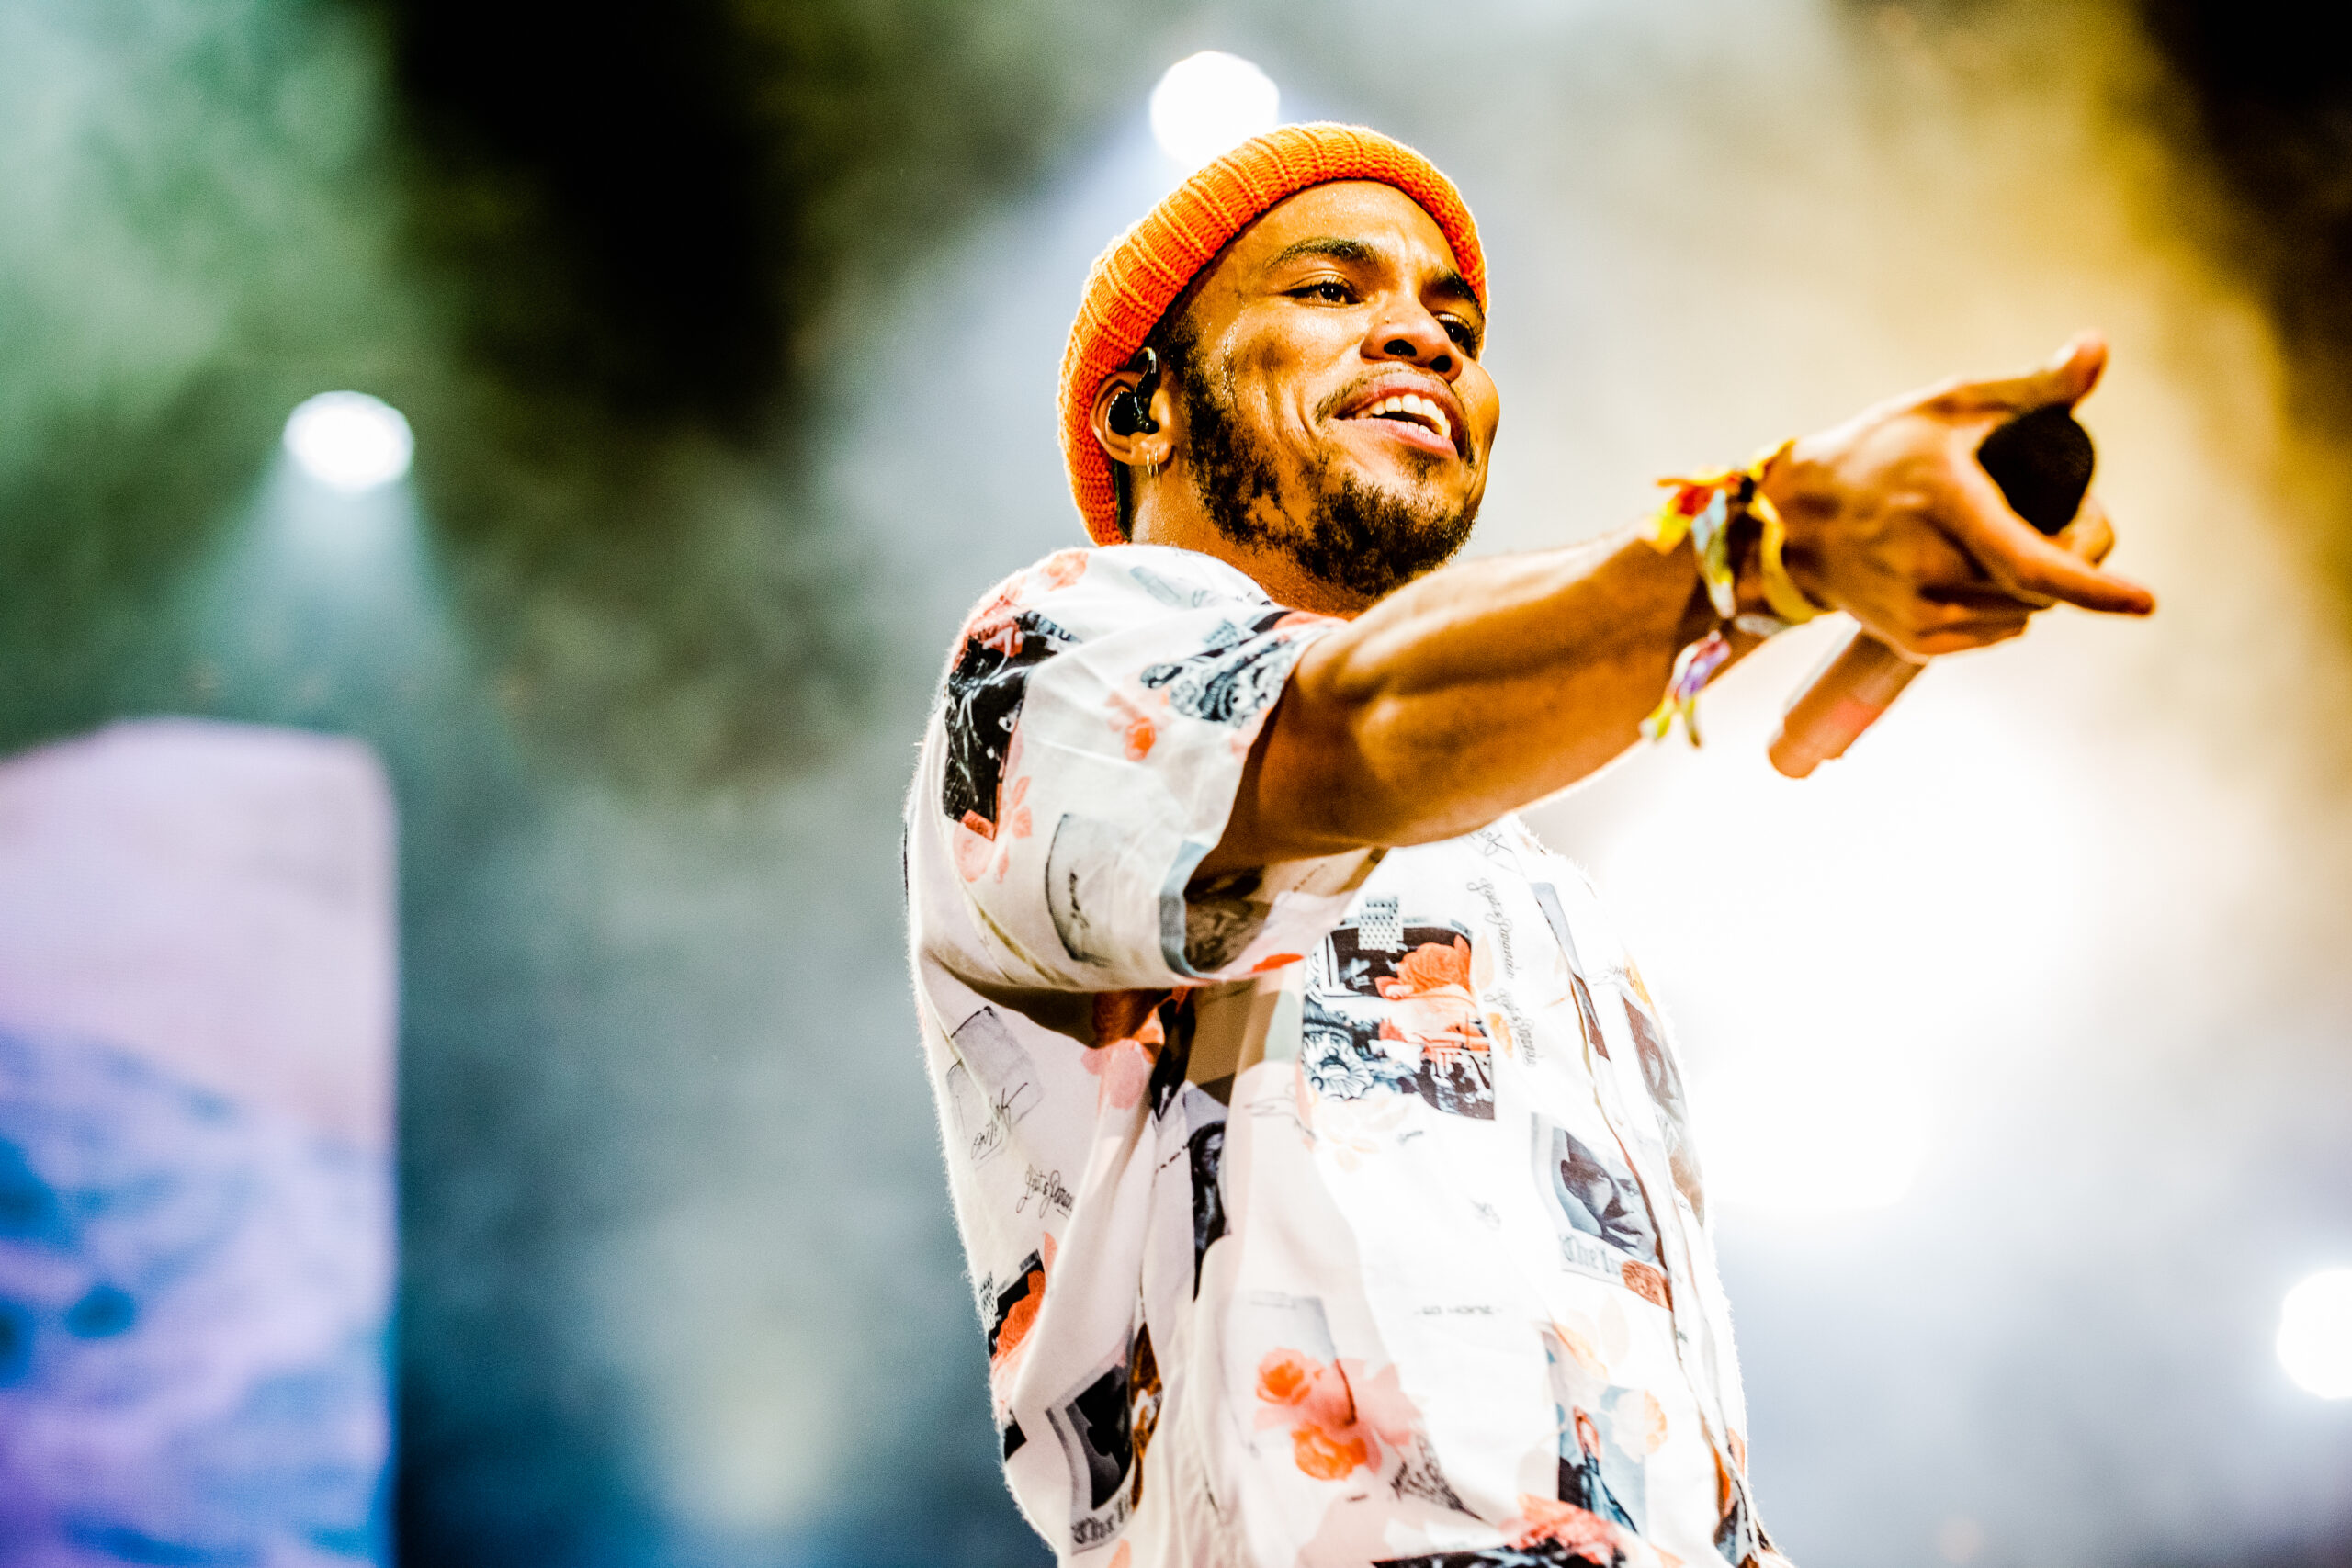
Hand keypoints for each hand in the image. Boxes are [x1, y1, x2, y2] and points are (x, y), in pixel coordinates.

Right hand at [1762, 333, 2154, 658]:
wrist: (1793, 517)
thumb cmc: (1881, 450)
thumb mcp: (1952, 407)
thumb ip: (2033, 390)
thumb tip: (2097, 347)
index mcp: (1943, 506)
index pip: (2031, 566)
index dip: (2095, 588)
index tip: (2146, 602)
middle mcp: (1927, 570)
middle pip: (2041, 589)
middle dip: (2078, 557)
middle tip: (2072, 514)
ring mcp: (1917, 612)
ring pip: (2022, 615)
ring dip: (2042, 583)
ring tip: (2018, 535)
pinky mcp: (1912, 640)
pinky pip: (1995, 632)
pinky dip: (2009, 607)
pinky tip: (1985, 571)